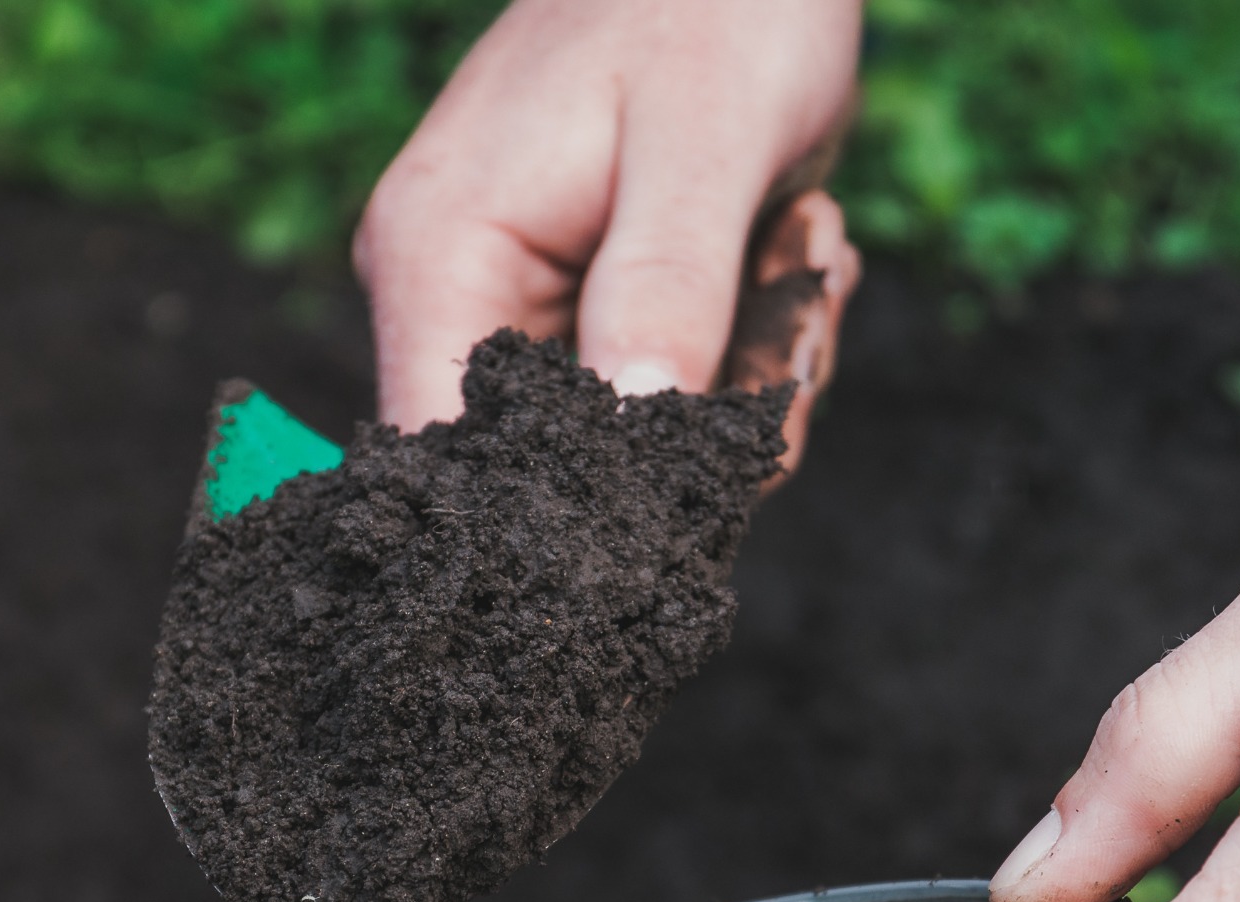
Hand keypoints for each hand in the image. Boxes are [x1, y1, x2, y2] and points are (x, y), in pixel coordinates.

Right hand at [353, 0, 863, 469]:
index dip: (561, 512)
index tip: (689, 475)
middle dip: (699, 427)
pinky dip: (749, 349)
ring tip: (798, 252)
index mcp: (441, 257)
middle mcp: (455, 294)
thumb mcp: (705, 142)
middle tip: (789, 312)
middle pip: (559, 470)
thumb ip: (666, 289)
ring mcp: (519, 301)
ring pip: (634, 438)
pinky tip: (787, 251)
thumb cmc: (715, 2)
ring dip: (747, 379)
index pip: (451, 461)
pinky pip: (667, 389)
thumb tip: (633, 437)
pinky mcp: (586, 304)